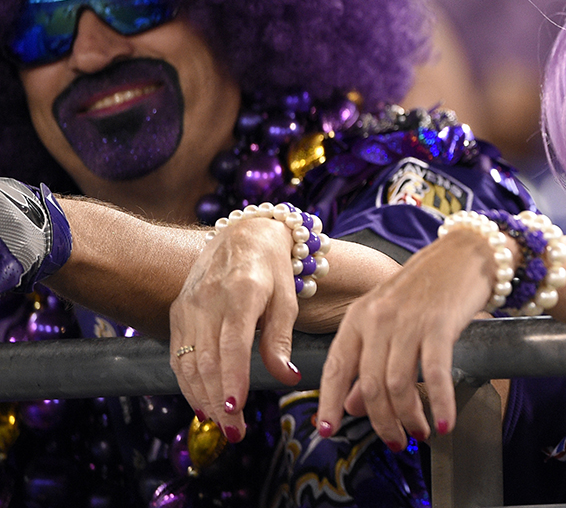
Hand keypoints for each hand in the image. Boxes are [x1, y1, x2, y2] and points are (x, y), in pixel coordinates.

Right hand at [169, 216, 302, 440]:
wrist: (242, 234)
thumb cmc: (273, 268)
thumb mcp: (287, 298)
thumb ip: (280, 339)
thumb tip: (286, 378)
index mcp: (242, 292)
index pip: (232, 344)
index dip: (232, 379)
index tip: (235, 408)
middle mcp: (208, 300)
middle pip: (207, 360)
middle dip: (218, 401)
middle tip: (234, 432)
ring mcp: (188, 306)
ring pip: (187, 362)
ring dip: (201, 399)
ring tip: (221, 425)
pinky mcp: (178, 312)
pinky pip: (178, 355)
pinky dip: (187, 383)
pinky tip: (202, 404)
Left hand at [314, 227, 494, 448]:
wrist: (465, 252)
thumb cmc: (427, 286)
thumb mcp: (389, 318)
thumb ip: (368, 360)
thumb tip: (352, 405)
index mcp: (359, 316)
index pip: (336, 367)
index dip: (329, 402)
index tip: (328, 431)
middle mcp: (378, 318)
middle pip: (370, 385)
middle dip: (383, 422)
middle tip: (396, 443)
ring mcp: (408, 320)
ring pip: (398, 384)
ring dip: (409, 418)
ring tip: (421, 433)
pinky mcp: (440, 323)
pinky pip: (435, 373)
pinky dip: (440, 403)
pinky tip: (445, 422)